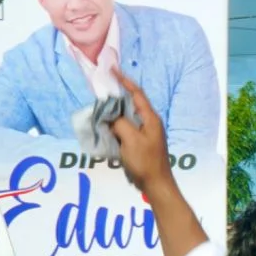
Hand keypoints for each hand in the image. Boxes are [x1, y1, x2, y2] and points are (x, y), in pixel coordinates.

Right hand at [110, 69, 172, 194]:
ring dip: (114, 112)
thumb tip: (112, 116)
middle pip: (131, 104)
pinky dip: (116, 125)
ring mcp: (145, 133)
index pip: (137, 93)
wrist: (156, 185)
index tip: (113, 70)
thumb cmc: (145, 162)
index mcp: (150, 118)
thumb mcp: (130, 139)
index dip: (124, 81)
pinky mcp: (140, 143)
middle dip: (116, 96)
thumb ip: (120, 123)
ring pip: (127, 117)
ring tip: (100, 108)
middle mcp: (149, 123)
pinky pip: (126, 129)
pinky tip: (106, 127)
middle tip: (101, 91)